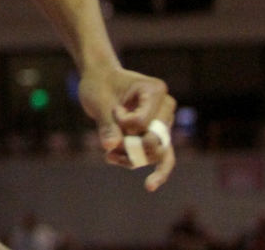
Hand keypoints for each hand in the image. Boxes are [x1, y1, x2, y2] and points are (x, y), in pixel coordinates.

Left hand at [79, 64, 176, 189]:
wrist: (100, 80)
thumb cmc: (99, 84)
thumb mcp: (98, 101)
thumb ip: (106, 124)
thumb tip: (110, 147)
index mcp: (155, 90)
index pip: (144, 122)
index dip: (125, 124)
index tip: (114, 110)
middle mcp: (166, 107)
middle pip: (155, 142)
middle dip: (130, 147)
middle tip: (109, 144)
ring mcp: (165, 122)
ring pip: (157, 153)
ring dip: (133, 158)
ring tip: (110, 156)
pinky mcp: (160, 135)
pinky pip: (161, 157)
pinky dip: (149, 168)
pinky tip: (147, 184)